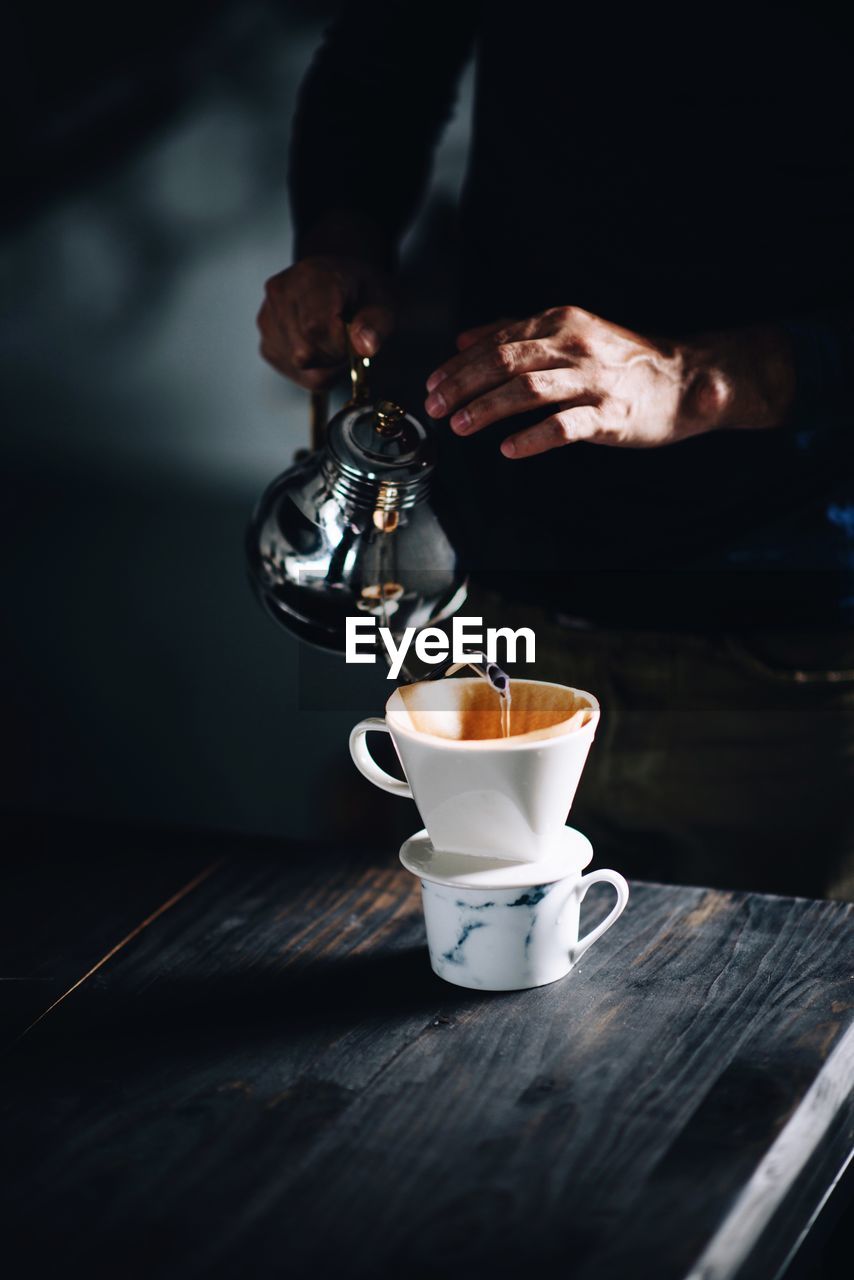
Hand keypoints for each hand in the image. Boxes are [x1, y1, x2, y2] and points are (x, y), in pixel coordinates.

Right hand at [257, 256, 394, 389]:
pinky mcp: (267, 342)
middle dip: (334, 356)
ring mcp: (268, 319)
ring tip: (335, 340)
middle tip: (349, 341)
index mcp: (310, 276)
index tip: (357, 341)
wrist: (346, 287)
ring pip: (299, 366)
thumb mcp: (383, 303)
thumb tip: (364, 345)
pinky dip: (315, 370)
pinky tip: (322, 348)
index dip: (340, 345)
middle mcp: (281, 294)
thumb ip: (376, 325)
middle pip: (304, 352)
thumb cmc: (362, 294)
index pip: (314, 328)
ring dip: (326, 365)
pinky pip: (293, 372)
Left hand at [424, 307, 794, 457]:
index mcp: (561, 322)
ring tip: (460, 425)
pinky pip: (564, 426)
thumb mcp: (569, 333)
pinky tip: (508, 449)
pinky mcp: (609, 414)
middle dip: (463, 385)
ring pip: (528, 390)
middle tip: (436, 407)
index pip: (497, 341)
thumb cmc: (623, 360)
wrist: (685, 380)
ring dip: (488, 408)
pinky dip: (533, 437)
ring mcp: (593, 380)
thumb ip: (515, 333)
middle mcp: (574, 345)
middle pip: (505, 361)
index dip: (459, 365)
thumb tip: (463, 339)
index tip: (433, 385)